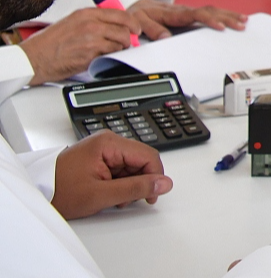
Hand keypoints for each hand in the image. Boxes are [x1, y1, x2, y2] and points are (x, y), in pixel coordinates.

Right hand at [21, 10, 133, 84]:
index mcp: (86, 14)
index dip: (132, 22)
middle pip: (125, 29)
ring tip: (110, 50)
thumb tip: (112, 24)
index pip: (121, 14)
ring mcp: (91, 41)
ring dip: (119, 48)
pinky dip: (109, 57)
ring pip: (120, 43)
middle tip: (128, 42)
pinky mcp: (90, 56)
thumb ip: (93, 20)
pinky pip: (109, 56)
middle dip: (129, 37)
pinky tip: (100, 56)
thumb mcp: (72, 21)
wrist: (33, 58)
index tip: (135, 27)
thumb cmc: (49, 42)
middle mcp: (91, 25)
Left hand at [52, 132, 168, 217]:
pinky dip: (119, 182)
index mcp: (109, 143)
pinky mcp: (100, 156)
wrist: (37, 192)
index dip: (154, 177)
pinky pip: (121, 167)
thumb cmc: (60, 191)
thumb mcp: (101, 194)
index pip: (149, 156)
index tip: (151, 195)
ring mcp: (104, 148)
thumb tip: (164, 184)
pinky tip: (108, 192)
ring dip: (128, 184)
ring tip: (112, 197)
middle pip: (141, 160)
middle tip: (125, 199)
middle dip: (138, 182)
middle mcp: (108, 141)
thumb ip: (135, 188)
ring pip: (132, 166)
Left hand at [125, 0, 246, 41]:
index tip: (220, 27)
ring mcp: (187, 12)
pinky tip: (232, 18)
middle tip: (240, 25)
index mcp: (172, 12)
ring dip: (228, 15)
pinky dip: (222, 15)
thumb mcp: (139, 22)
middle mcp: (182, 10)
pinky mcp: (188, 15)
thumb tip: (167, 37)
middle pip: (209, 11)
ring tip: (244, 20)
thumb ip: (152, 29)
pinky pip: (208, 13)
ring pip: (211, 10)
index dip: (209, 20)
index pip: (195, 15)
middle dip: (226, 17)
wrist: (134, 10)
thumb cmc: (137, 16)